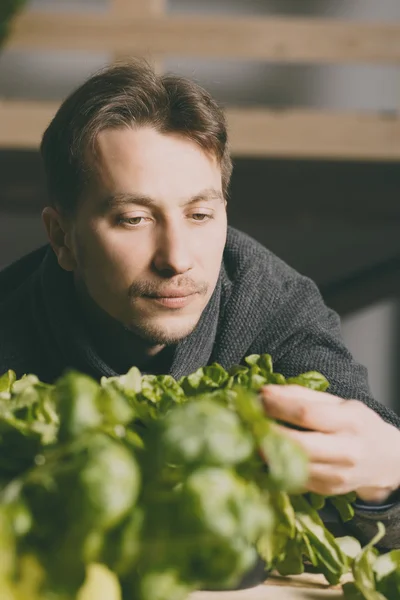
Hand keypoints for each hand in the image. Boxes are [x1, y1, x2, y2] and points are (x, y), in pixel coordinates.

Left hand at [260, 384, 399, 502]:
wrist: (386, 460)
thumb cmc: (358, 425)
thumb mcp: (338, 403)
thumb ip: (303, 396)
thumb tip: (266, 391)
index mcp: (349, 422)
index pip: (307, 413)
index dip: (278, 405)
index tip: (258, 397)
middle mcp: (346, 451)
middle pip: (297, 444)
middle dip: (267, 431)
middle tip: (247, 420)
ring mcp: (336, 475)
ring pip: (293, 464)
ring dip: (266, 450)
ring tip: (250, 435)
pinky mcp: (326, 490)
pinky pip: (294, 477)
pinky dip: (275, 464)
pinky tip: (264, 452)